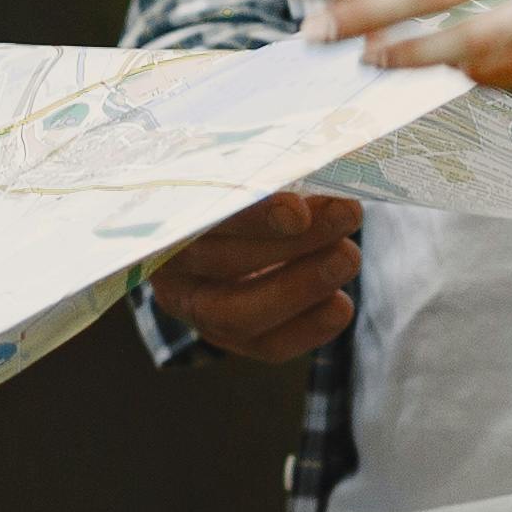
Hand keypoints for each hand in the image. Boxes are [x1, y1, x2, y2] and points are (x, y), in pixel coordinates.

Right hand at [148, 188, 361, 364]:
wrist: (228, 223)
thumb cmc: (237, 183)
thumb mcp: (241, 166)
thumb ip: (265, 168)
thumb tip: (320, 169)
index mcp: (162, 215)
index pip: (199, 217)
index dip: (250, 217)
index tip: (298, 208)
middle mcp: (170, 269)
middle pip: (220, 265)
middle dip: (290, 245)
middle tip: (346, 216)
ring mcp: (196, 310)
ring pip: (238, 314)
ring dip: (303, 285)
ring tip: (349, 255)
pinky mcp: (230, 338)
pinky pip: (267, 345)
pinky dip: (309, 328)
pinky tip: (341, 305)